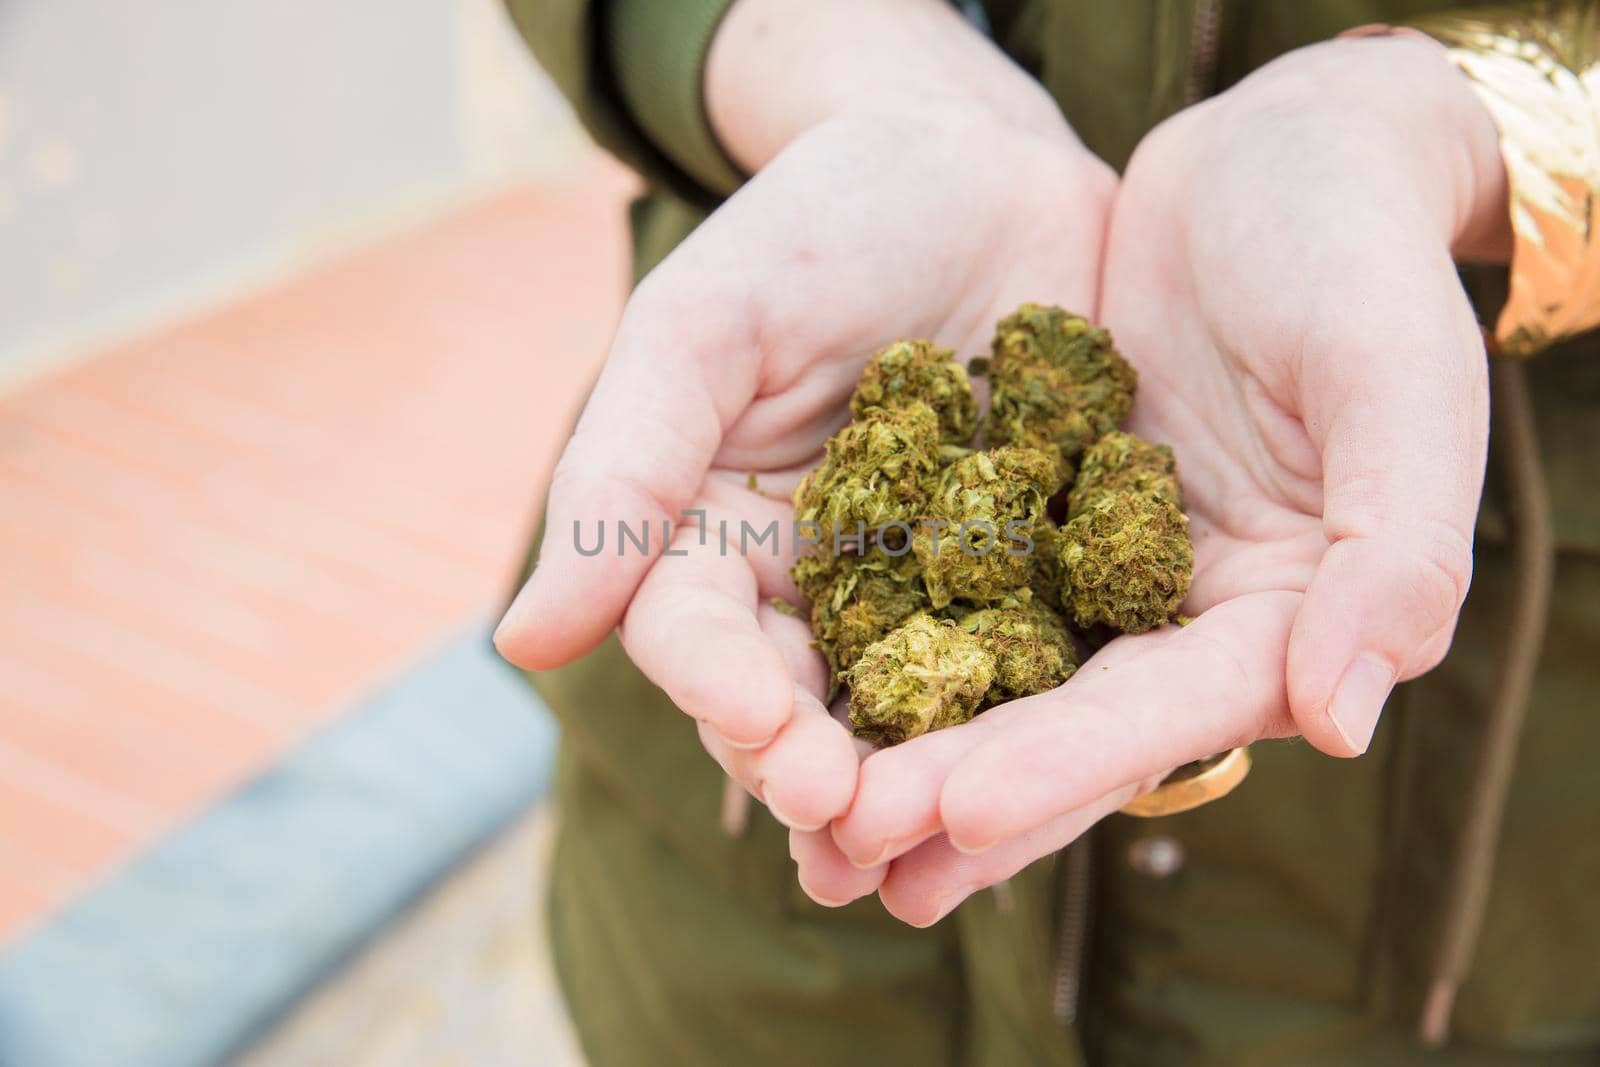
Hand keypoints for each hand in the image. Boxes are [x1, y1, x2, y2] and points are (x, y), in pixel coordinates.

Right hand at [495, 0, 1115, 854]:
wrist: (981, 167)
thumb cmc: (821, 225)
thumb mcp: (707, 325)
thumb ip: (623, 472)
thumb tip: (524, 647)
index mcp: (719, 535)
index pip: (700, 635)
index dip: (723, 691)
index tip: (765, 730)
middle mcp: (819, 586)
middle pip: (801, 702)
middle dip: (816, 768)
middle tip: (847, 818)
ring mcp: (934, 593)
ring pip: (915, 712)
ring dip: (916, 789)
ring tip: (930, 849)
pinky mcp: (1045, 582)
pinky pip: (1041, 664)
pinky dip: (1038, 730)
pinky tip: (1049, 782)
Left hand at [811, 36, 1511, 923]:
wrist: (1280, 168)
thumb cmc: (1354, 258)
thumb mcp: (1396, 381)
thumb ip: (1396, 553)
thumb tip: (1341, 724)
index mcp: (1287, 614)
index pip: (1169, 710)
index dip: (1067, 766)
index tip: (956, 810)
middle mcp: (1186, 617)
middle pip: (1068, 725)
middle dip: (958, 790)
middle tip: (847, 852)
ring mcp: (1103, 570)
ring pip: (997, 677)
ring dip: (907, 748)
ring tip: (808, 825)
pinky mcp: (1035, 517)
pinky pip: (952, 583)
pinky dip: (888, 633)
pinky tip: (802, 680)